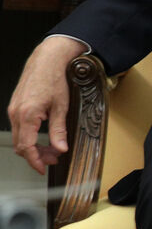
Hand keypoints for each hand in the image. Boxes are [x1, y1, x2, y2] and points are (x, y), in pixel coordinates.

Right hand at [7, 36, 85, 173]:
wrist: (47, 60)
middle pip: (21, 145)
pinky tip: (43, 136)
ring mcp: (13, 110)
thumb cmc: (54, 79)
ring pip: (19, 137)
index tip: (44, 168)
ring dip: (33, 146)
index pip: (27, 147)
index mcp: (27, 115)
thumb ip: (59, 129)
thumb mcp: (62, 106)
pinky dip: (30, 136)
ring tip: (51, 149)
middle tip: (53, 158)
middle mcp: (16, 113)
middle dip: (36, 156)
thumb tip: (61, 148)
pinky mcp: (15, 106)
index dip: (35, 161)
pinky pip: (19, 127)